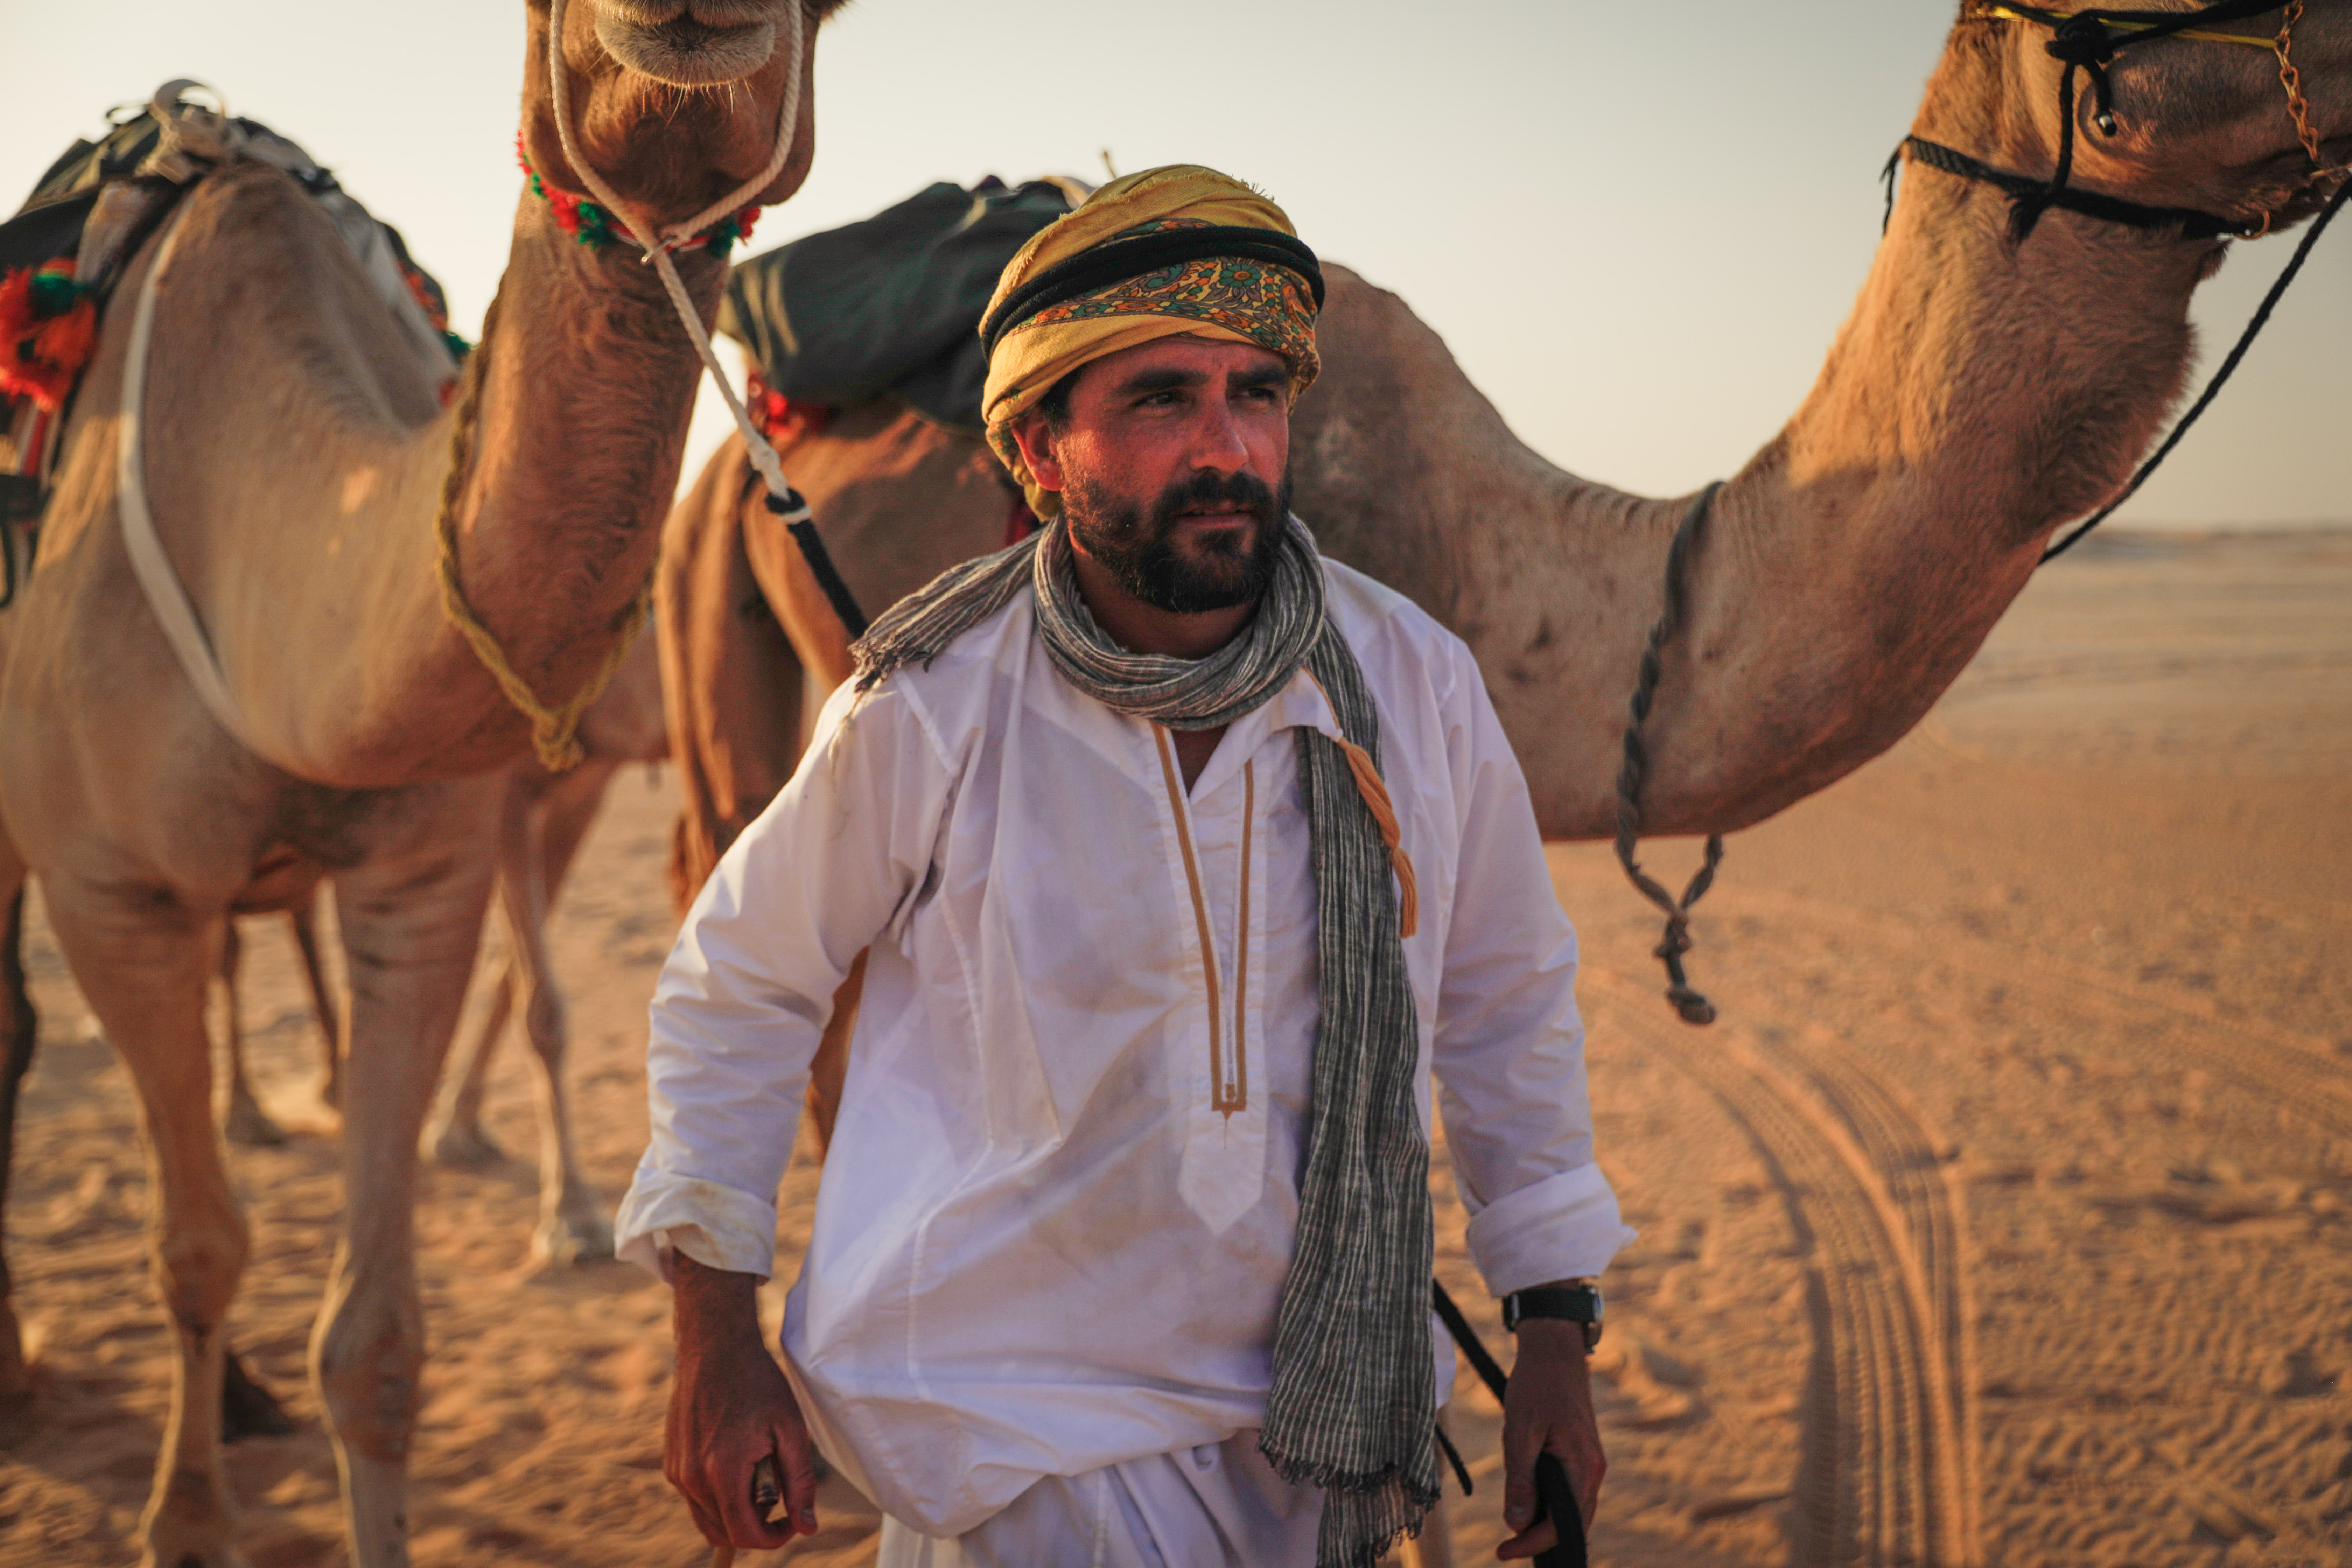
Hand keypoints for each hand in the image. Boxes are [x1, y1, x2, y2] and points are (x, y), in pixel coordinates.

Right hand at [665, 1253, 820, 1547]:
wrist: (715, 1347)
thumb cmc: (757, 1383)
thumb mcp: (790, 1430)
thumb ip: (800, 1483)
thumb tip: (807, 1527)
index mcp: (722, 1471)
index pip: (745, 1534)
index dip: (774, 1537)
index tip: (793, 1520)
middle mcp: (692, 1477)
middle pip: (725, 1532)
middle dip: (756, 1524)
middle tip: (779, 1490)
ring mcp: (677, 1471)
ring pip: (708, 1519)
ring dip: (736, 1511)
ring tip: (758, 1471)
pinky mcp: (672, 1462)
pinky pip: (696, 1498)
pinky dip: (719, 1494)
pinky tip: (737, 1458)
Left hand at [1496, 1319, 1603, 1559]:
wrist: (1554, 1349)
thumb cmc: (1535, 1384)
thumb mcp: (1519, 1433)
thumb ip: (1520, 1480)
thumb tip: (1516, 1524)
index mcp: (1583, 1467)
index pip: (1563, 1524)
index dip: (1533, 1542)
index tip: (1503, 1551)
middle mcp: (1594, 1469)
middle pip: (1573, 1522)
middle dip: (1540, 1538)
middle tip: (1506, 1548)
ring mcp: (1590, 1461)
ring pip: (1574, 1507)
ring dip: (1546, 1522)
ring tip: (1515, 1531)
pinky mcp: (1582, 1453)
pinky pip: (1572, 1489)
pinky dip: (1552, 1503)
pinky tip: (1530, 1503)